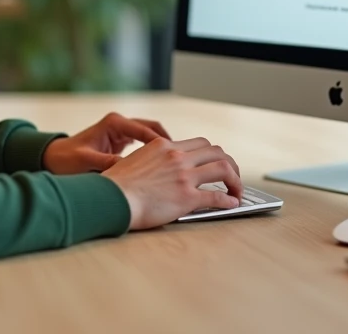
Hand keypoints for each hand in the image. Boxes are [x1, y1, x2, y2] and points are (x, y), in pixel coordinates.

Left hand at [42, 112, 169, 173]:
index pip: (145, 130)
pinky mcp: (121, 141)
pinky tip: (162, 167)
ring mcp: (121, 131)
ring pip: (151, 135)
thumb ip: (107, 163)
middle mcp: (120, 124)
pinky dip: (154, 152)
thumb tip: (129, 170)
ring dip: (162, 147)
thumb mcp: (87, 161)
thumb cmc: (67, 159)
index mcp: (114, 123)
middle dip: (167, 142)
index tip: (175, 156)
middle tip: (182, 158)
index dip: (161, 143)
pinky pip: (144, 144)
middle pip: (153, 128)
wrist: (54, 158)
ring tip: (176, 163)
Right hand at [102, 137, 242, 229]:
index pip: (199, 143)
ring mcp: (184, 176)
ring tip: (237, 190)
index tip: (215, 163)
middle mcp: (177, 157)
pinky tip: (232, 204)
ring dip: (235, 180)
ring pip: (223, 168)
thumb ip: (153, 160)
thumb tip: (161, 169)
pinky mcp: (187, 197)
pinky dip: (229, 200)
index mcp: (164, 146)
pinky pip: (217, 196)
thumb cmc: (116, 185)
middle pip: (216, 152)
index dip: (212, 154)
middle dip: (229, 163)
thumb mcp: (135, 160)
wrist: (110, 198)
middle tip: (232, 176)